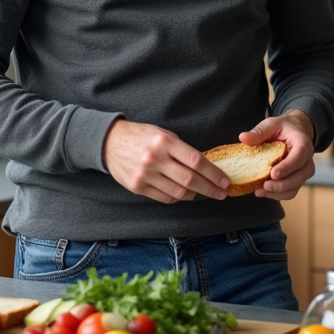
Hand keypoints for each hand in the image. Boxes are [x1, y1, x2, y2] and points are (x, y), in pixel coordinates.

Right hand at [103, 119, 230, 203]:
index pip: (197, 161)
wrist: (109, 142)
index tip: (225, 180)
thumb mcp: (163, 134)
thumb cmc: (141, 136)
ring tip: (203, 193)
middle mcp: (155, 159)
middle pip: (190, 180)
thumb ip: (182, 150)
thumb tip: (205, 167)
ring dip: (195, 195)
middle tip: (221, 193)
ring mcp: (145, 175)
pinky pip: (165, 198)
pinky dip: (177, 198)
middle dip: (210, 189)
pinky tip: (183, 193)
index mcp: (165, 142)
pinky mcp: (137, 187)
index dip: (214, 173)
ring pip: (179, 193)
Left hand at [238, 110, 315, 199]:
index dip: (287, 167)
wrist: (296, 131)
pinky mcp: (297, 180)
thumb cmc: (284, 128)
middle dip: (281, 185)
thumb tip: (243, 138)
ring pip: (294, 188)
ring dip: (277, 193)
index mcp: (302, 144)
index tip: (273, 174)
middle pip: (298, 177)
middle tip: (264, 186)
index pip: (298, 157)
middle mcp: (307, 160)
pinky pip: (289, 192)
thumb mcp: (271, 124)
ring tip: (259, 191)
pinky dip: (277, 194)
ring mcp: (303, 172)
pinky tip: (263, 192)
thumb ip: (259, 131)